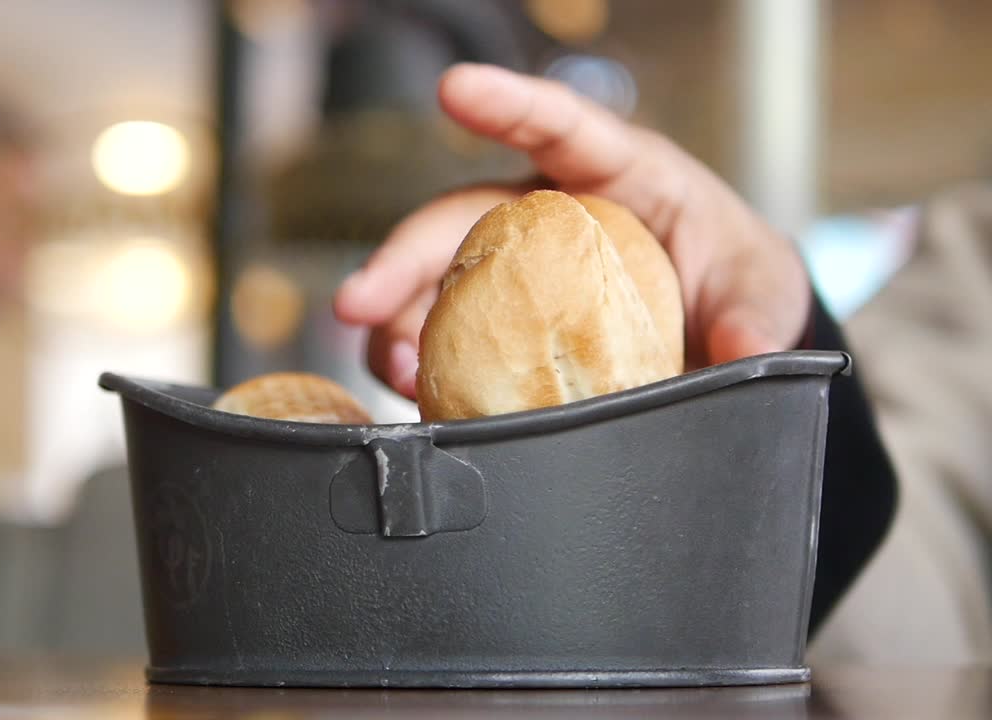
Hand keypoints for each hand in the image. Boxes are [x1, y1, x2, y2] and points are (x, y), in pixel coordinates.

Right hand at [334, 63, 810, 398]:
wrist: (719, 326)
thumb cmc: (732, 276)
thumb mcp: (758, 285)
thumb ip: (754, 309)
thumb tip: (742, 345)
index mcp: (617, 176)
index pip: (561, 127)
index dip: (508, 106)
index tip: (454, 87)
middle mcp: (547, 215)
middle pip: (461, 219)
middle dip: (402, 255)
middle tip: (357, 300)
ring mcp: (514, 267)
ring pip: (435, 281)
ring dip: (398, 322)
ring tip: (391, 366)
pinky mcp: (500, 319)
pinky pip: (445, 334)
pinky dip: (419, 362)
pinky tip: (410, 389)